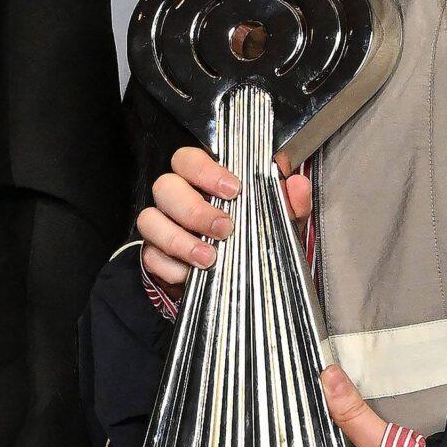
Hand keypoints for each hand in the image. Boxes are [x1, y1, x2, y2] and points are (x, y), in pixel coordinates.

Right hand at [138, 144, 312, 289]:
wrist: (241, 287)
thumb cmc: (255, 242)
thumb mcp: (279, 224)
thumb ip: (290, 204)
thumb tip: (296, 184)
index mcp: (203, 181)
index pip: (189, 159)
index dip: (206, 170)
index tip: (234, 190)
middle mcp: (177, 199)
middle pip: (165, 186)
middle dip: (195, 208)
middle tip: (225, 229)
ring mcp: (162, 227)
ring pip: (150, 220)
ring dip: (179, 239)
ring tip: (210, 258)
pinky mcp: (154, 257)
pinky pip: (150, 256)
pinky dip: (170, 267)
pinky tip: (191, 275)